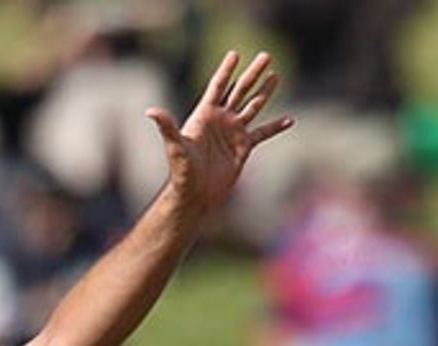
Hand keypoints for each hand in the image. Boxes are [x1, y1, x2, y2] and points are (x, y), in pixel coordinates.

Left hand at [148, 49, 292, 216]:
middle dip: (252, 73)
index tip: (235, 54)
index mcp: (205, 115)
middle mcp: (220, 120)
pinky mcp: (243, 148)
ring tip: (274, 76)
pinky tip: (289, 120)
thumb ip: (167, 127)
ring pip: (253, 107)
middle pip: (240, 90)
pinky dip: (275, 127)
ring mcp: (233, 133)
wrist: (194, 196)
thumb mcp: (175, 148)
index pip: (218, 86)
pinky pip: (262, 133)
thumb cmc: (182, 173)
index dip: (226, 70)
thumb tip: (151, 111)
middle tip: (266, 55)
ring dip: (264, 92)